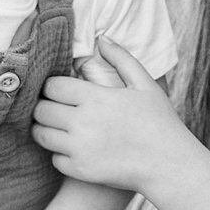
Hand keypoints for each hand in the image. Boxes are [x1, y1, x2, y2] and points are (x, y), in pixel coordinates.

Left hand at [33, 37, 201, 198]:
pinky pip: (54, 159)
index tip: (61, 91)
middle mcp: (82, 122)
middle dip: (45, 107)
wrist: (168, 164)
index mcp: (95, 98)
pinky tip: (74, 149)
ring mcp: (79, 148)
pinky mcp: (80, 170)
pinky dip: (60, 154)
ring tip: (59, 127)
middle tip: (55, 108)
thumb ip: (121, 58)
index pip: (52, 86)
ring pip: (41, 135)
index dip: (53, 87)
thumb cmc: (159, 122)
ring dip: (46, 129)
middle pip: (41, 110)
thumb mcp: (145, 84)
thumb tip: (101, 39)